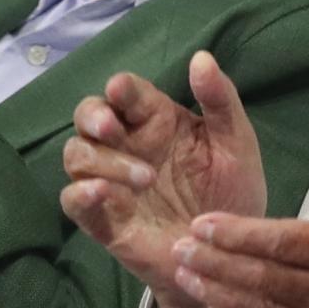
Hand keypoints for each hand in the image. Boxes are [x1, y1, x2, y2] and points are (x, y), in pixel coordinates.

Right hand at [60, 54, 266, 307]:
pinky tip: (102, 192)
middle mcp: (128, 145)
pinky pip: (73, 201)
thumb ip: (220, 99)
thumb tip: (201, 57)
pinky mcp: (105, 220)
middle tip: (112, 128)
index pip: (126, 92)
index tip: (121, 90)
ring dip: (101, 160)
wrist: (230, 250)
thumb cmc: (232, 188)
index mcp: (157, 120)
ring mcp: (113, 183)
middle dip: (93, 116)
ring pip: (77, 155)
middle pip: (88, 116)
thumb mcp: (236, 140)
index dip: (119, 87)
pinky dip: (80, 193)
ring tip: (144, 177)